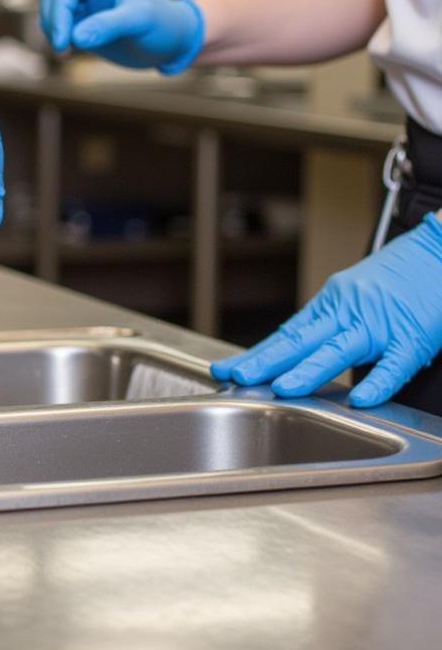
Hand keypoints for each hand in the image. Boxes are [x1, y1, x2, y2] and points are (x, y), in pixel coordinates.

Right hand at [39, 0, 203, 72]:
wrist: (174, 43)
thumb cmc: (164, 26)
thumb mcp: (140, 22)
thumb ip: (108, 26)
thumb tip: (74, 37)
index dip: (60, 7)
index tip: (64, 38)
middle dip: (54, 21)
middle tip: (63, 49)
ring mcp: (87, 6)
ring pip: (52, 11)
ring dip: (52, 31)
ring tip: (66, 52)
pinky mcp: (84, 25)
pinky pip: (59, 27)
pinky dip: (58, 39)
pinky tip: (69, 53)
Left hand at [210, 214, 441, 406]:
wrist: (438, 250)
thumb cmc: (398, 277)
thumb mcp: (353, 295)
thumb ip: (328, 325)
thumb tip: (297, 352)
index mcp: (331, 304)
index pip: (287, 334)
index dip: (258, 354)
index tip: (229, 369)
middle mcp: (348, 312)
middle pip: (301, 341)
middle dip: (266, 361)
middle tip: (236, 377)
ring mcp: (379, 325)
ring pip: (337, 349)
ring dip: (308, 370)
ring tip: (283, 388)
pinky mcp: (411, 338)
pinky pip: (393, 364)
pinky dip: (378, 382)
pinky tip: (361, 399)